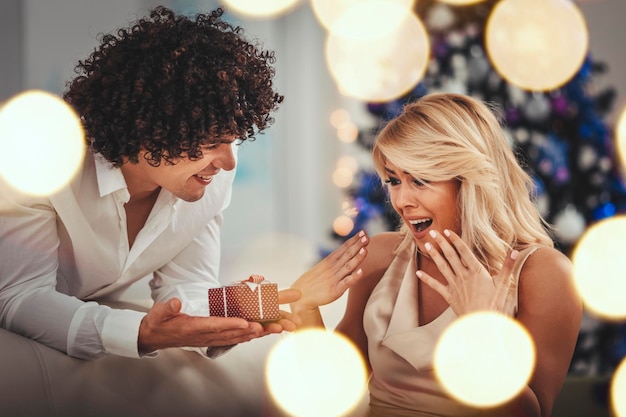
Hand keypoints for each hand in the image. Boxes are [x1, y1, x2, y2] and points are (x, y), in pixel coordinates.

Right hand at [138, 290, 301, 353]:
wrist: (156, 337)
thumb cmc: (159, 323)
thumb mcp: (158, 314)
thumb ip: (167, 309)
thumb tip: (174, 302)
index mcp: (192, 328)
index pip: (214, 326)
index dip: (230, 325)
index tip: (245, 323)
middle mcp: (204, 336)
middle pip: (231, 333)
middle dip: (251, 330)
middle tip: (269, 327)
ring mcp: (210, 338)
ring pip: (236, 337)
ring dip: (254, 334)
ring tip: (272, 329)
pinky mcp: (213, 338)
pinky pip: (234, 337)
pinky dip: (248, 335)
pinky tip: (261, 332)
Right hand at [290, 230, 368, 310]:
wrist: (302, 296)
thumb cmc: (315, 281)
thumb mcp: (324, 267)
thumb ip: (336, 260)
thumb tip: (347, 251)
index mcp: (330, 260)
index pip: (344, 247)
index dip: (354, 240)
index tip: (363, 232)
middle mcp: (333, 267)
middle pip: (347, 254)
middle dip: (357, 245)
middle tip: (366, 236)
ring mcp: (335, 278)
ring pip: (348, 266)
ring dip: (357, 258)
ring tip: (365, 249)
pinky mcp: (336, 290)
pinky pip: (347, 282)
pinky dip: (354, 277)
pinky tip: (361, 271)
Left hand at [416, 229, 517, 315]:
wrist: (482, 324)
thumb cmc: (494, 305)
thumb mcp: (504, 284)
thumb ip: (508, 266)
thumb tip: (515, 251)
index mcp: (476, 271)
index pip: (464, 251)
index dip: (455, 240)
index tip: (447, 231)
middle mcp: (463, 276)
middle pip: (450, 256)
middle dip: (441, 243)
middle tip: (433, 232)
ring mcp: (455, 285)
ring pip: (442, 267)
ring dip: (434, 255)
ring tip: (426, 245)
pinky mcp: (449, 296)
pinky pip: (436, 286)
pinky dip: (427, 279)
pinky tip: (418, 273)